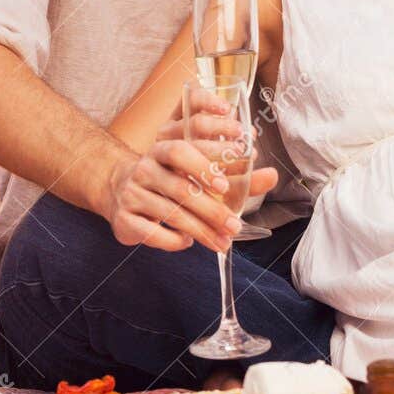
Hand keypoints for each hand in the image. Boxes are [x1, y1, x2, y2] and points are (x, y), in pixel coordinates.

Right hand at [99, 89, 275, 252]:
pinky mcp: (123, 220)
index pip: (181, 150)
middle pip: (180, 188)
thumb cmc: (170, 182)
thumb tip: (272, 175)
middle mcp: (144, 168)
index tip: (226, 185)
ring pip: (170, 213)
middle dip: (211, 210)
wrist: (121, 192)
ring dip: (200, 231)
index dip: (203, 165)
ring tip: (222, 242)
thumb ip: (236, 176)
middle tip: (234, 226)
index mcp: (163, 150)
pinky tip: (188, 242)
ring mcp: (131, 194)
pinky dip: (174, 240)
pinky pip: (152, 233)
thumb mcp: (198, 173)